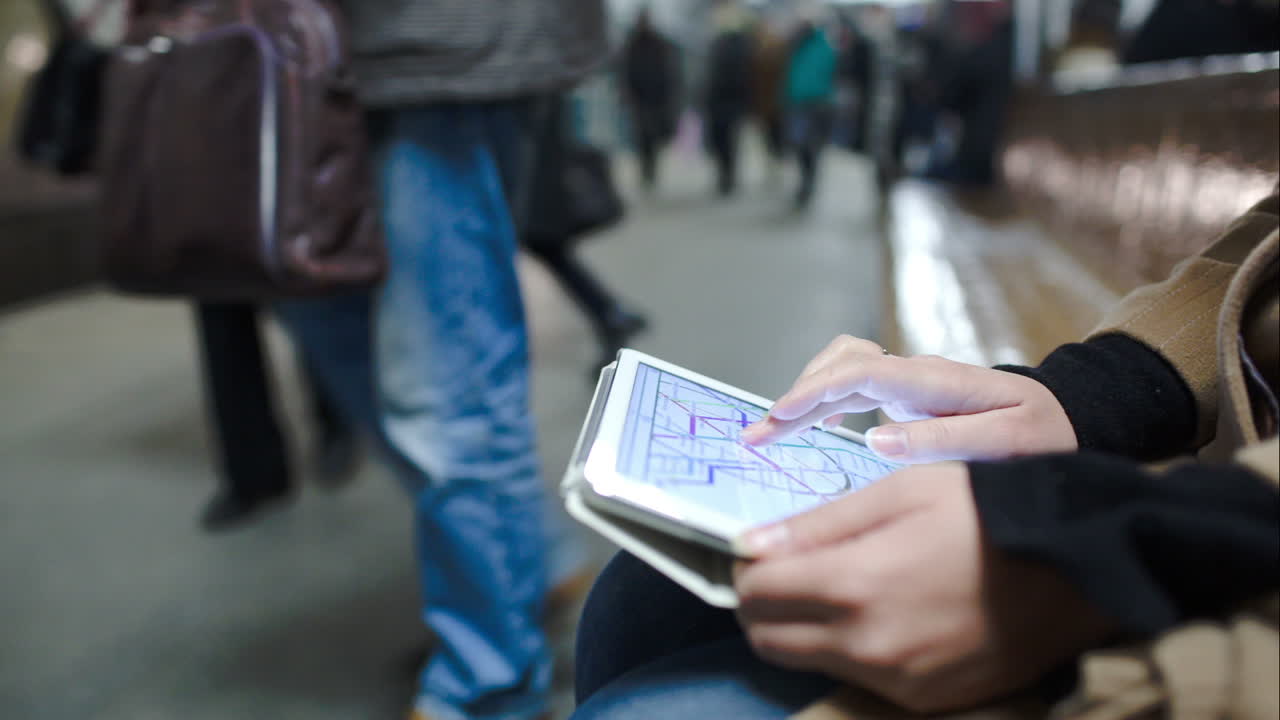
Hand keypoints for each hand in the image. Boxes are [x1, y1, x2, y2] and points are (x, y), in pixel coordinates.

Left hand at [733, 464, 1110, 712]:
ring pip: (805, 661)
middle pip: (766, 637)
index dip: (747, 568)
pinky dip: (846, 650)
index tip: (760, 550)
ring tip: (834, 589)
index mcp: (855, 584)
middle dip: (761, 604)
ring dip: (800, 629)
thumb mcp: (899, 492)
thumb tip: (751, 544)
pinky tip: (876, 615)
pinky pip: (855, 678)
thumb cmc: (986, 514)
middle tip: (785, 572)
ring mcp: (895, 680)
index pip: (754, 592)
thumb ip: (818, 524)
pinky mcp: (922, 700)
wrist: (1074, 571)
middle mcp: (867, 645)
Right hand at [741, 335, 1076, 461]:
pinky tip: (821, 426)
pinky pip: (856, 383)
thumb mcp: (1006, 444)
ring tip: (775, 432)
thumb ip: (941, 441)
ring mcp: (911, 380)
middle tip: (758, 436)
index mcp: (934, 382)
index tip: (774, 420)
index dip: (811, 393)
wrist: (1072, 419)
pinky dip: (827, 398)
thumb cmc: (1044, 435)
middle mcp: (916, 373)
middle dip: (795, 395)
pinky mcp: (910, 394)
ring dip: (806, 395)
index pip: (858, 372)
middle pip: (841, 362)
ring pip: (843, 367)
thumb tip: (874, 438)